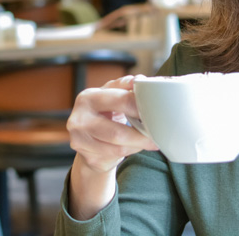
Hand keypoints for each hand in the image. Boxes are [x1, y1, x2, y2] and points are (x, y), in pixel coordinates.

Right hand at [67, 75, 157, 219]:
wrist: (85, 139)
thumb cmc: (102, 112)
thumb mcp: (110, 94)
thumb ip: (124, 86)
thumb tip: (139, 80)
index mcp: (87, 98)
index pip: (121, 101)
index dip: (141, 107)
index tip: (156, 111)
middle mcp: (80, 119)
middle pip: (118, 132)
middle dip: (142, 134)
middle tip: (158, 134)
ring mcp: (81, 141)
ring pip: (119, 148)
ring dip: (138, 145)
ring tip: (150, 141)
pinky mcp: (88, 158)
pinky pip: (116, 157)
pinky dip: (130, 152)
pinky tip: (134, 147)